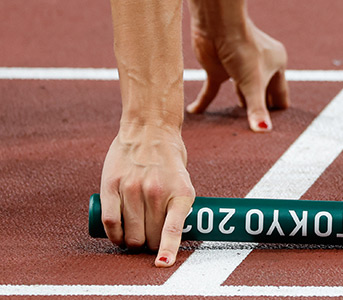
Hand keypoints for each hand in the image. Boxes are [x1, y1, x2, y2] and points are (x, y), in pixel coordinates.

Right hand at [100, 125, 194, 266]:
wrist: (150, 128)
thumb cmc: (169, 158)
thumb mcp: (182, 181)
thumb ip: (176, 206)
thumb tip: (169, 237)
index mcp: (180, 191)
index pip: (173, 228)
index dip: (167, 249)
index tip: (162, 263)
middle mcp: (156, 191)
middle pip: (150, 237)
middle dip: (150, 245)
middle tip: (150, 240)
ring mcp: (133, 188)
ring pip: (130, 233)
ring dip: (132, 242)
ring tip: (134, 239)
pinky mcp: (112, 185)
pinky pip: (110, 221)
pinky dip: (114, 235)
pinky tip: (117, 236)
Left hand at [187, 17, 289, 131]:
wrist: (217, 23)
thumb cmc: (242, 47)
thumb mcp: (252, 83)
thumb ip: (257, 109)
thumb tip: (264, 131)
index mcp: (276, 64)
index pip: (280, 95)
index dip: (276, 111)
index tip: (274, 129)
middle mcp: (259, 65)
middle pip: (261, 94)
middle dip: (259, 110)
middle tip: (256, 132)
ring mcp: (237, 67)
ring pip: (240, 92)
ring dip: (237, 106)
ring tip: (234, 127)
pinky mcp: (217, 68)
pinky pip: (211, 90)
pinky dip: (204, 102)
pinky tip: (195, 111)